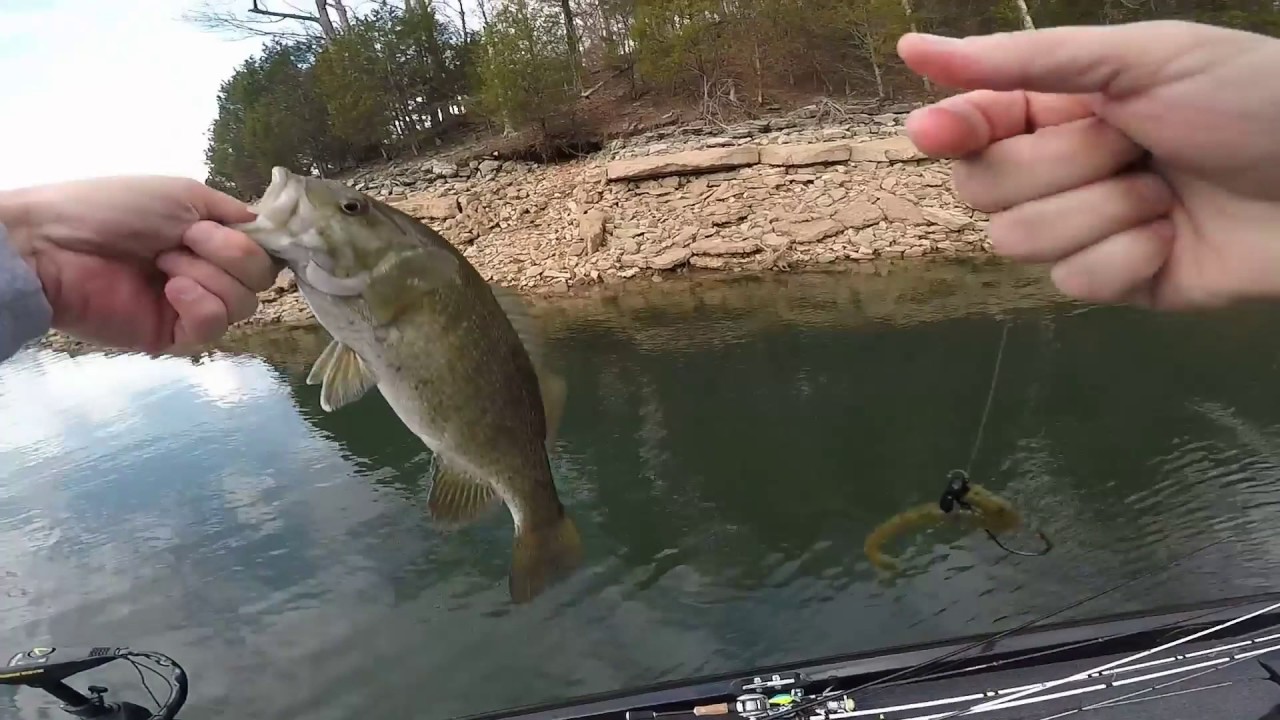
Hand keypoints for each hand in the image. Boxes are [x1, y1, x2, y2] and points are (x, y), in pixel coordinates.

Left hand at [0, 176, 276, 353]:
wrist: (55, 243)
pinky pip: (214, 327)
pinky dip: (200, 304)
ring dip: (208, 276)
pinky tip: (171, 290)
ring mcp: (193, 307)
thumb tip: (269, 232)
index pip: (264, 252)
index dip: (259, 244)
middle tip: (185, 240)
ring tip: (164, 265)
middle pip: (261, 279)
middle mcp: (209, 273)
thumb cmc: (114, 208)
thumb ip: (233, 214)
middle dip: (230, 254)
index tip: (236, 228)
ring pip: (243, 304)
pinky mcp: (174, 337)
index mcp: (212, 240)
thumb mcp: (185, 193)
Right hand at [896, 20, 1279, 309]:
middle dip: (1061, 166)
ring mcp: (1083, 230)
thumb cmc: (1247, 99)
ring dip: (1104, 210)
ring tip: (1165, 190)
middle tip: (1132, 144)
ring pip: (1020, 241)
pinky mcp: (1114, 282)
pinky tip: (1172, 236)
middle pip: (982, 190)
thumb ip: (1024, 61)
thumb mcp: (1137, 60)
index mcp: (1056, 106)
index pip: (965, 128)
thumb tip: (911, 49)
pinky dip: (1129, 256)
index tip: (941, 132)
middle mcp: (1057, 168)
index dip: (950, 131)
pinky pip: (1073, 283)